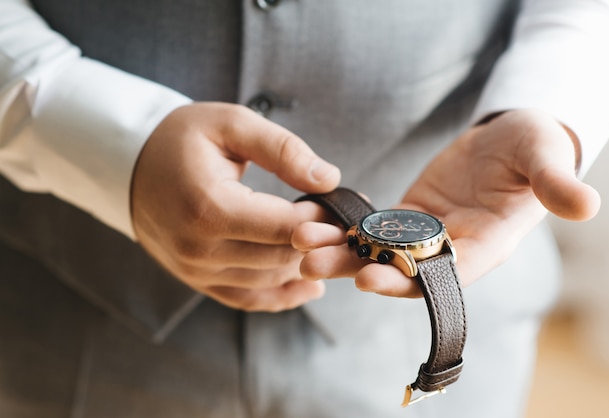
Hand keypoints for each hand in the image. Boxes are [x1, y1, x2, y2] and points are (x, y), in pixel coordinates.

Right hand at [131, 102, 340, 310]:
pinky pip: (248, 299)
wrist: (132, 166)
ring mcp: (195, 271)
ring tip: (330, 245)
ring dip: (304, 266)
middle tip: (340, 223)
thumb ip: (282, 149)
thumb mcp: (231, 125)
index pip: (285, 228)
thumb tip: (329, 178)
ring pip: (270, 280)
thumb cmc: (183, 139)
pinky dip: (282, 295)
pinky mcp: (197, 281)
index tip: (340, 204)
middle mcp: (199, 249)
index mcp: (208, 207)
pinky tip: (309, 285)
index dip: (321, 220)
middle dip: (319, 242)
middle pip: (281, 257)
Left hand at [293, 109, 599, 296]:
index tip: (369, 280)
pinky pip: (371, 228)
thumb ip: (555, 182)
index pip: (444, 274)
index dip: (407, 282)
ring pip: (377, 252)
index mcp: (485, 245)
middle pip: (398, 271)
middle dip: (355, 269)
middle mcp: (450, 249)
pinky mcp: (406, 217)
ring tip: (297, 240)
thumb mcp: (544, 158)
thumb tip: (587, 204)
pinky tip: (309, 218)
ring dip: (337, 250)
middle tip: (311, 263)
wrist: (508, 140)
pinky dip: (342, 227)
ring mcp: (424, 235)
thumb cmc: (531, 148)